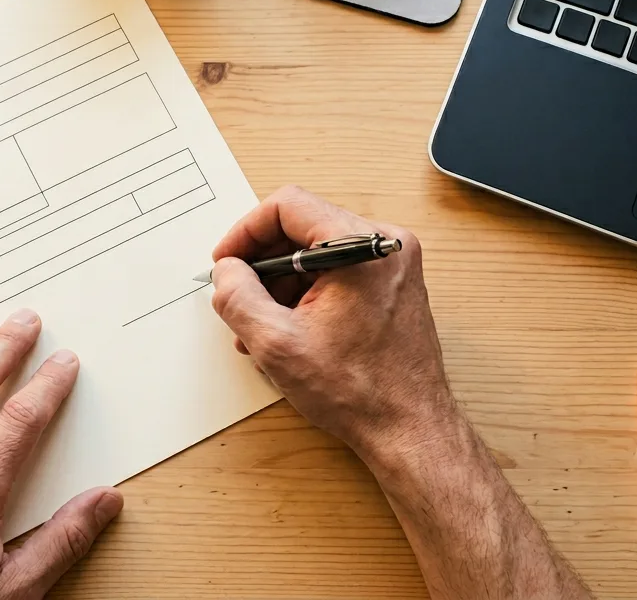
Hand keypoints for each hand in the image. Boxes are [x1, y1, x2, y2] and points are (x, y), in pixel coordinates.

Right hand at [209, 186, 460, 464]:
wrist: (409, 430)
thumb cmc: (360, 392)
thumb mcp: (277, 344)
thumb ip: (238, 297)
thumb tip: (226, 270)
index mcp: (363, 246)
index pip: (288, 206)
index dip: (246, 232)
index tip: (226, 262)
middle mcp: (385, 245)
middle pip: (303, 227)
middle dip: (262, 263)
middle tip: (238, 298)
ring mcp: (393, 265)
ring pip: (317, 252)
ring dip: (281, 283)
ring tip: (260, 328)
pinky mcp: (393, 286)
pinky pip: (338, 272)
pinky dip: (307, 293)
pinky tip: (288, 330)